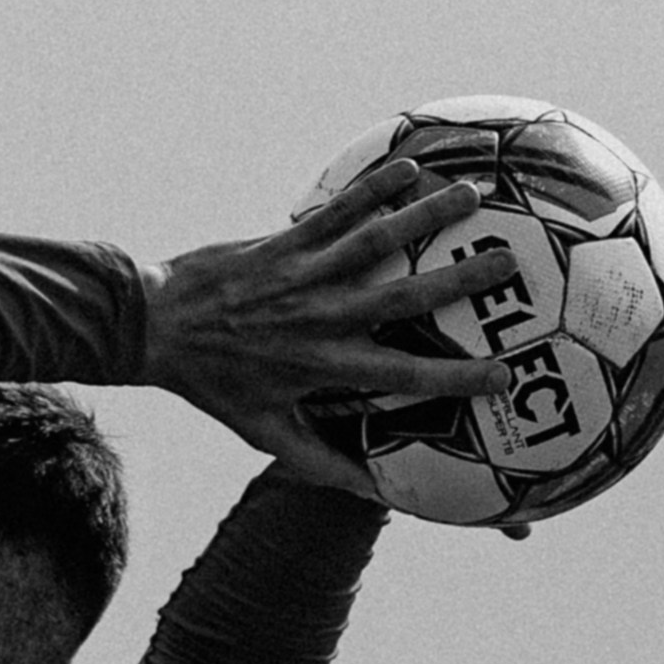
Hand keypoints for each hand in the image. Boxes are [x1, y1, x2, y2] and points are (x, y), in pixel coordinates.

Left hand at [139, 160, 518, 494]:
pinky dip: (372, 189)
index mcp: (325, 367)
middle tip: (511, 264)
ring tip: (476, 195)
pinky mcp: (282, 243)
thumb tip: (377, 496)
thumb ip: (322, 463)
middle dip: (461, 281)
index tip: (506, 375)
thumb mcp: (265, 432)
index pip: (404, 377)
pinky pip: (335, 212)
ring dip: (428, 217)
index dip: (456, 377)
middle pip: (405, 297)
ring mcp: (303, 275)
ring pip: (376, 241)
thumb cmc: (213, 386)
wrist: (153, 327)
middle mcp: (322, 319)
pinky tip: (409, 167)